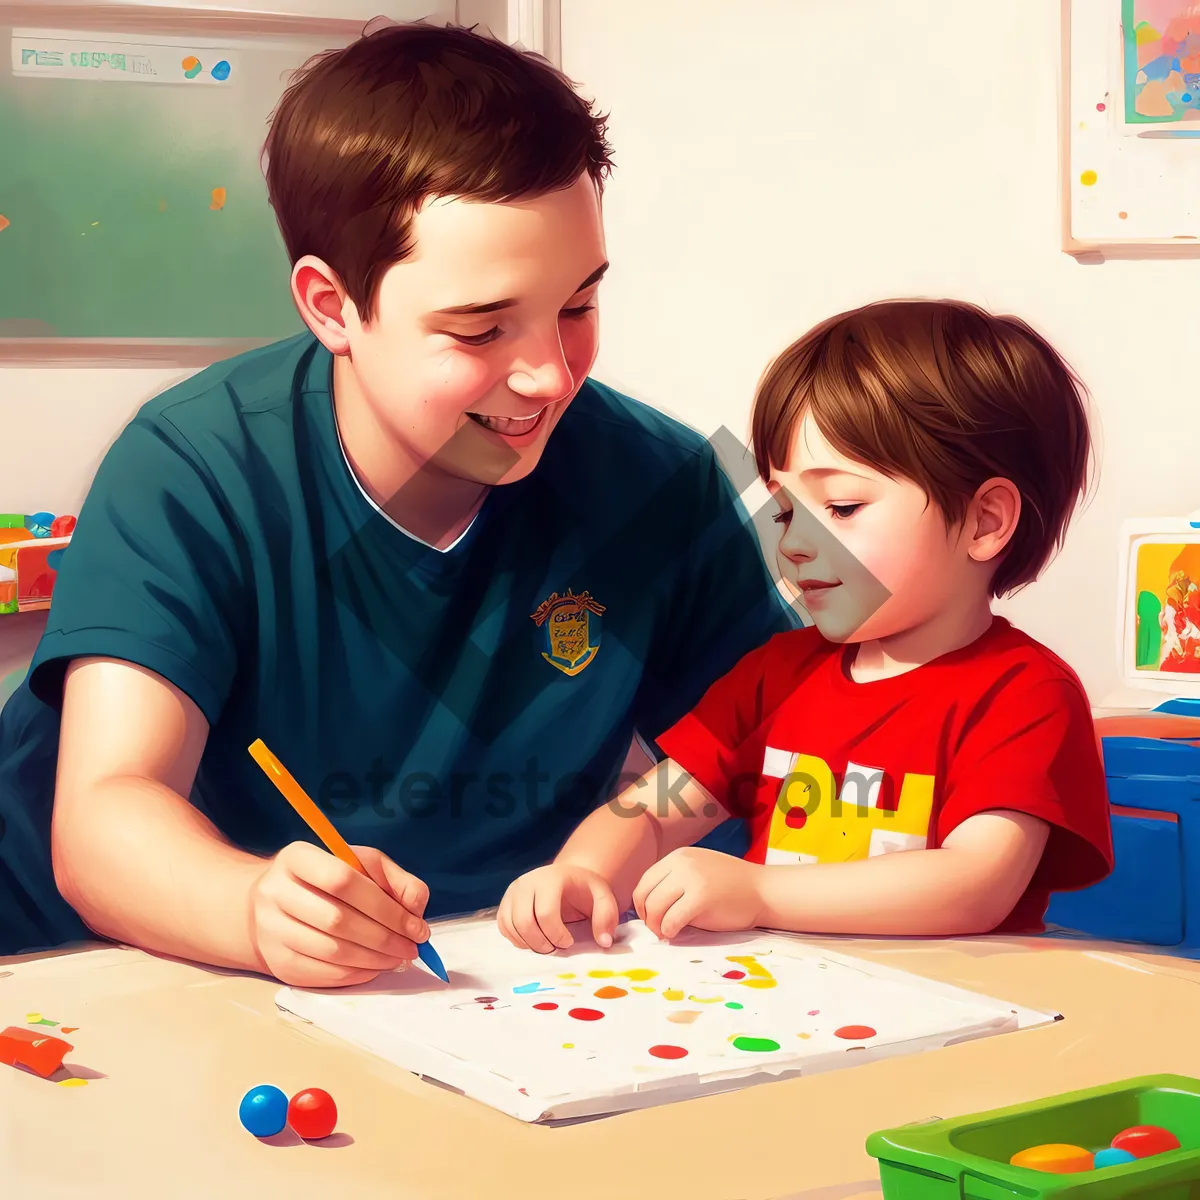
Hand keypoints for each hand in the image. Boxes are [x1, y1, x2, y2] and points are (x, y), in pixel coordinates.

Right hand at [248, 841, 429, 987]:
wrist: (273, 905)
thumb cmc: (327, 881)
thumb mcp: (362, 864)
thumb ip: (395, 879)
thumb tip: (416, 908)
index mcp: (297, 858)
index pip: (342, 880)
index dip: (384, 906)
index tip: (415, 926)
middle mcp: (276, 892)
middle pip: (336, 919)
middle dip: (384, 937)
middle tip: (412, 948)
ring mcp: (271, 930)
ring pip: (330, 951)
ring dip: (373, 959)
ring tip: (398, 958)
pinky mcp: (276, 962)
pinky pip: (322, 974)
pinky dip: (356, 974)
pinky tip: (375, 967)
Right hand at [497, 863, 619, 953]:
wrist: (568, 877)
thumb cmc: (585, 890)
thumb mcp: (604, 897)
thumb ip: (606, 917)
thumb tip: (604, 942)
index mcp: (551, 878)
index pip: (545, 913)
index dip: (556, 935)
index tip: (569, 942)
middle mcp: (527, 881)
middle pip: (524, 922)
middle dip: (540, 943)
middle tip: (555, 949)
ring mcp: (513, 891)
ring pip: (511, 926)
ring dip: (528, 944)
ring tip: (546, 945)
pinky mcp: (506, 901)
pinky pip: (504, 927)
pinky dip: (517, 940)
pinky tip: (533, 940)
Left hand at [633, 847, 764, 938]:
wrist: (763, 890)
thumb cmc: (732, 887)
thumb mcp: (698, 872)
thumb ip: (675, 880)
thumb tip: (648, 905)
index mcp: (678, 857)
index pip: (645, 881)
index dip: (642, 904)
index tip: (650, 917)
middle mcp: (681, 863)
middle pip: (645, 894)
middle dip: (647, 917)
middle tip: (657, 930)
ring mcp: (691, 878)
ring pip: (655, 907)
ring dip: (656, 926)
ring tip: (666, 933)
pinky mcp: (701, 897)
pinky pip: (671, 919)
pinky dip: (668, 930)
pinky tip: (675, 934)